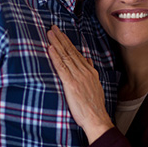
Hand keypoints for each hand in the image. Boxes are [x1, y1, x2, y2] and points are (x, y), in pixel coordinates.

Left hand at [47, 25, 113, 143]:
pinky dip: (55, 57)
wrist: (97, 119)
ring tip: (50, 33)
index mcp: (89, 71)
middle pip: (70, 51)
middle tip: (53, 28)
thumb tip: (87, 59)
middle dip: (61, 38)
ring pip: (66, 56)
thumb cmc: (94, 106)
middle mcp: (84, 71)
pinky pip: (62, 67)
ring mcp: (78, 77)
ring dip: (57, 43)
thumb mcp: (95, 85)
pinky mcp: (71, 84)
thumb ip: (90, 71)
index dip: (68, 43)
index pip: (77, 53)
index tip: (61, 34)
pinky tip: (50, 48)